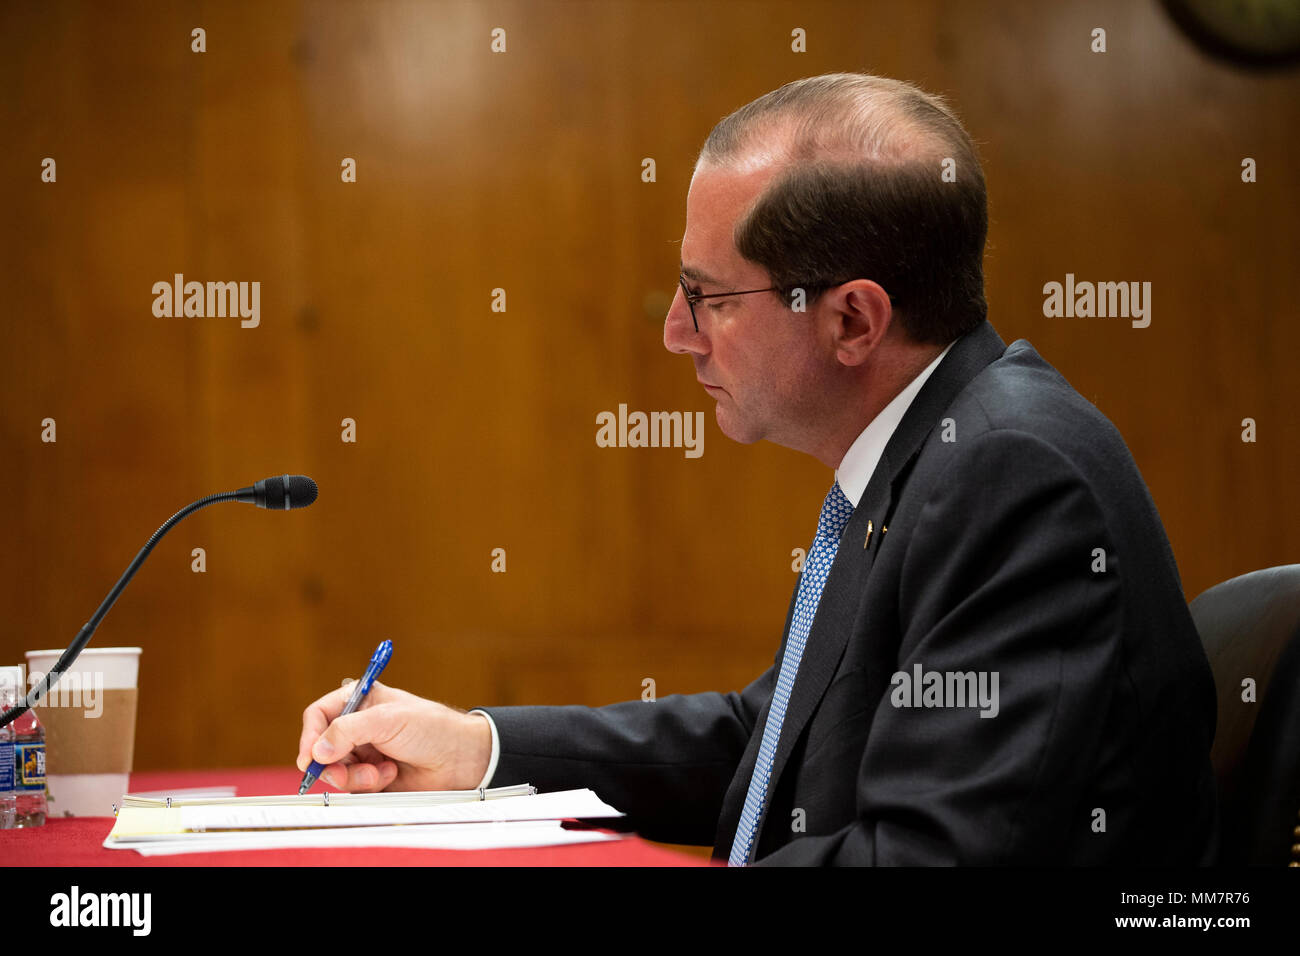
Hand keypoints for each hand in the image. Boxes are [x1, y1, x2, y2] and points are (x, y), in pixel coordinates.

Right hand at [296, 680, 491, 792]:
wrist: (459, 758)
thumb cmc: (431, 728)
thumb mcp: (387, 720)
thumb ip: (348, 731)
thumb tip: (317, 751)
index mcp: (360, 701)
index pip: (318, 715)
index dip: (310, 736)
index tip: (310, 758)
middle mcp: (358, 726)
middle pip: (322, 748)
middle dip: (333, 763)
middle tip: (344, 771)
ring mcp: (364, 752)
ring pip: (336, 771)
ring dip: (354, 776)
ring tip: (380, 772)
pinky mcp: (372, 776)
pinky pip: (353, 787)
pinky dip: (368, 784)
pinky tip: (390, 775)